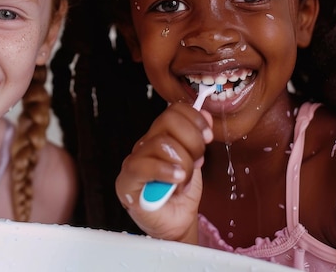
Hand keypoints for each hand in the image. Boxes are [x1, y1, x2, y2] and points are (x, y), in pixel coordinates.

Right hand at [115, 102, 211, 242]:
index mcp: (160, 136)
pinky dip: (165, 171)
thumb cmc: (181, 193)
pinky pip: (144, 166)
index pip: (173, 110)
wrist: (174, 224)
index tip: (208, 136)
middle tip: (197, 161)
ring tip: (184, 180)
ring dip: (183, 163)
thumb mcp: (195, 161)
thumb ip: (197, 138)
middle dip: (193, 141)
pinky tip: (177, 180)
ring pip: (162, 143)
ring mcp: (134, 160)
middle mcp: (145, 144)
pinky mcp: (127, 180)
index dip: (194, 118)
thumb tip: (204, 113)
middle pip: (169, 120)